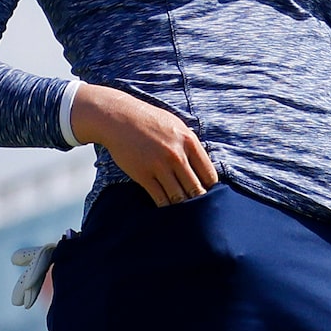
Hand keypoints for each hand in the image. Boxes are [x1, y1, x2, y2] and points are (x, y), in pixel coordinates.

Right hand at [72, 84, 216, 206]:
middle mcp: (176, 155)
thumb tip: (203, 167)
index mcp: (189, 142)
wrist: (119, 118)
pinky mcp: (143, 175)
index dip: (211, 188)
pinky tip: (168, 210)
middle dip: (199, 201)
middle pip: (196, 188)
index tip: (208, 194)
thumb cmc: (149, 121)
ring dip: (183, 207)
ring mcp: (159, 166)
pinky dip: (166, 207)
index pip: (209, 174)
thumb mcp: (176, 126)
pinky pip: (160, 198)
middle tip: (200, 210)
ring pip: (179, 197)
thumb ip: (191, 146)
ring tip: (185, 213)